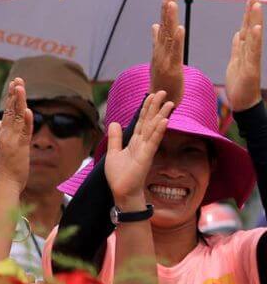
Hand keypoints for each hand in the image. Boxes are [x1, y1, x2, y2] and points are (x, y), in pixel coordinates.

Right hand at [0, 78, 33, 189]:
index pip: (9, 113)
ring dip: (18, 102)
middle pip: (11, 111)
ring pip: (16, 117)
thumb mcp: (6, 149)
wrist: (3, 185)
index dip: (12, 99)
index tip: (15, 86)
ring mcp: (12, 141)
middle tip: (17, 79)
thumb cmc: (6, 171)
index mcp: (4, 135)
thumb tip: (3, 122)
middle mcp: (7, 135)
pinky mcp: (19, 148)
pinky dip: (26, 121)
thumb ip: (7, 134)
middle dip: (15, 94)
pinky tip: (28, 110)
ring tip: (20, 87)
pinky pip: (24, 132)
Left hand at [105, 91, 172, 208]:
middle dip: (156, 106)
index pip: (142, 121)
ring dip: (161, 115)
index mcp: (135, 142)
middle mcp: (142, 143)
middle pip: (150, 121)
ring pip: (154, 129)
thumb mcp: (113, 152)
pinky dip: (158, 131)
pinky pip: (153, 141)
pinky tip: (164, 121)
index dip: (146, 108)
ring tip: (169, 103)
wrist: (122, 192)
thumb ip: (115, 138)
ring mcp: (145, 150)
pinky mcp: (145, 157)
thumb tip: (114, 122)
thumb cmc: (119, 175)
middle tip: (164, 91)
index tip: (151, 94)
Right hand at [149, 0, 184, 105]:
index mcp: (159, 49)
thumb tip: (154, 25)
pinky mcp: (172, 69)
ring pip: (168, 37)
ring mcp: (165, 60)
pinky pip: (176, 53)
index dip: (164, 12)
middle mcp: (160, 52)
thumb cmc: (161, 82)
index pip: (162, 27)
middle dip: (166, 10)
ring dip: (170, 20)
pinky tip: (180, 29)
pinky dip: (178, 40)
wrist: (159, 102)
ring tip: (172, 5)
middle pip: (164, 28)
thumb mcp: (159, 59)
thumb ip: (156, 41)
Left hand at [226, 0, 262, 111]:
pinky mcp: (251, 68)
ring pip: (252, 36)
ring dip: (254, 20)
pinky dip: (253, 39)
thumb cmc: (240, 84)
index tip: (250, 0)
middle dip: (251, 12)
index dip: (247, 15)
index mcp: (244, 50)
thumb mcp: (235, 63)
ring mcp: (252, 59)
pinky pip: (252, 52)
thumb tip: (237, 35)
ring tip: (255, 5)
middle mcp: (250, 52)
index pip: (245, 28)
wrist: (243, 103)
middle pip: (250, 28)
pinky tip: (254, 28)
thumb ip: (237, 48)